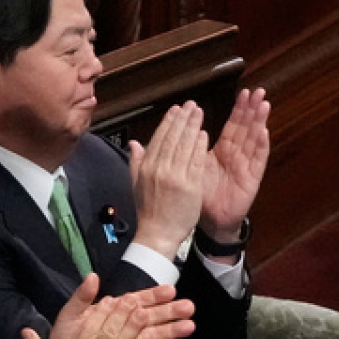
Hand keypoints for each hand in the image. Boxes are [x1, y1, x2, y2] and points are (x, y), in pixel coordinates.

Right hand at [128, 102, 208, 259]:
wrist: (158, 234)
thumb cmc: (149, 211)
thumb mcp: (136, 184)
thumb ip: (136, 162)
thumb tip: (134, 143)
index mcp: (147, 167)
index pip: (159, 138)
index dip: (168, 122)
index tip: (176, 109)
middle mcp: (159, 169)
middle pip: (172, 138)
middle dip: (182, 119)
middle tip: (191, 105)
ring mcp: (175, 177)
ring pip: (184, 146)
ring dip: (192, 127)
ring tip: (198, 113)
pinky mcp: (190, 186)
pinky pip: (195, 162)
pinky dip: (199, 146)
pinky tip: (204, 134)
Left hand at [199, 87, 269, 249]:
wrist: (210, 221)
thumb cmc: (202, 195)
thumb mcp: (192, 168)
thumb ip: (189, 149)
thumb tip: (182, 127)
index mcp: (223, 151)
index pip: (233, 126)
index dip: (239, 109)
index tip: (243, 92)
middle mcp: (237, 156)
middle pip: (246, 128)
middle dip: (252, 109)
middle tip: (258, 91)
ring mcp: (246, 166)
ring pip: (254, 140)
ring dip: (259, 122)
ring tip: (264, 105)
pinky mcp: (252, 179)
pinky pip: (257, 161)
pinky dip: (261, 147)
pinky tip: (264, 132)